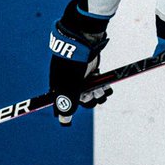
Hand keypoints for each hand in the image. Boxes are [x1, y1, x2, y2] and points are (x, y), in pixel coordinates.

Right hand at [48, 2, 111, 125]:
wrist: (82, 43)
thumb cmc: (72, 66)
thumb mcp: (68, 86)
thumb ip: (67, 104)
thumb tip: (64, 121)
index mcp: (60, 89)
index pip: (64, 107)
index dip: (71, 110)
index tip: (78, 106)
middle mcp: (70, 85)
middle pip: (82, 102)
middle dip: (90, 100)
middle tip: (93, 93)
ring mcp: (82, 79)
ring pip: (93, 95)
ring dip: (99, 94)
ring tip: (101, 88)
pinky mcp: (92, 72)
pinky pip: (98, 85)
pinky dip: (103, 85)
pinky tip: (104, 82)